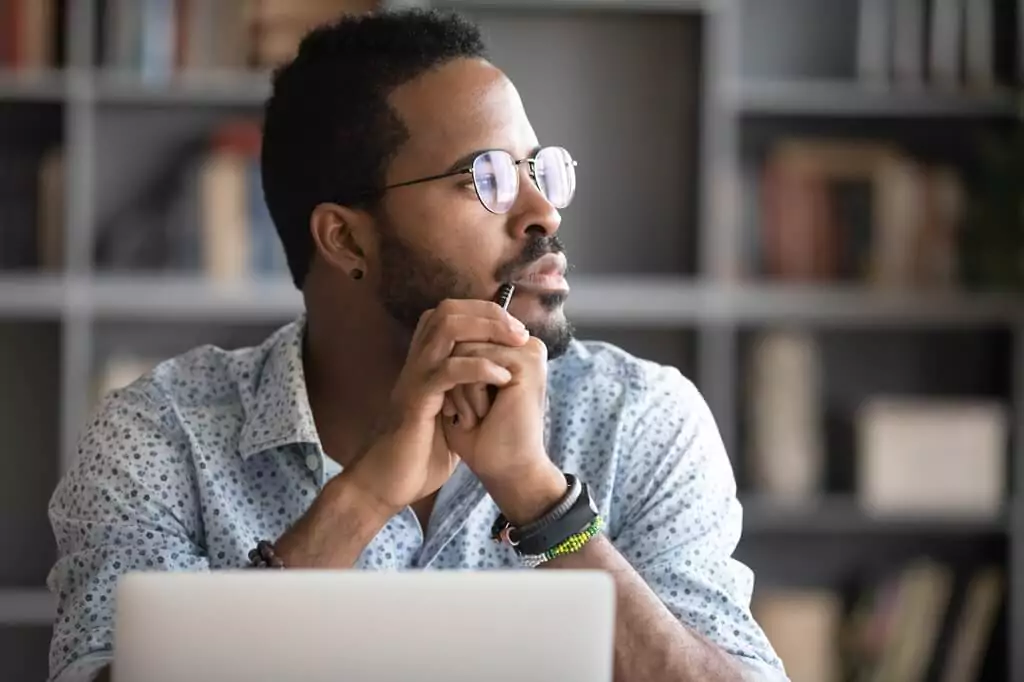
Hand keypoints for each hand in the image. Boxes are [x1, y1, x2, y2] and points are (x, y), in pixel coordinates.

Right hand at [345, 299, 529, 515]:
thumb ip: (465, 392)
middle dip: (489, 313)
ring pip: (446, 328)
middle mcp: (416, 363)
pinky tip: (502, 377)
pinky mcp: (416, 400)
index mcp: (424, 364)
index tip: (515, 329)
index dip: (483, 312)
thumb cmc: (419, 453)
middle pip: (448, 311)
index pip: (450, 314)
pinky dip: (479, 367)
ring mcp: (414, 378)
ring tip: (515, 343)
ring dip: (487, 329)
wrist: (386, 484)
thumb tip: (499, 379)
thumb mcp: (450, 415)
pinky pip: (448, 370)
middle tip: (519, 331)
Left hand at [442, 337, 565, 523]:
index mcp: (513, 348)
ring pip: (465, 350)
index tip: (467, 403)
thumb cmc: (480, 434)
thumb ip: (458, 353)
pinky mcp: (527, 364)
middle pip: (462, 339)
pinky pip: (476, 362)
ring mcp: (529, 351)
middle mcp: (524, 345)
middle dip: (455, 380)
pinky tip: (485, 416)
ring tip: (480, 416)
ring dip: (461, 391)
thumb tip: (443, 324)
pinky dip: (470, 394)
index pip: (464, 334)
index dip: (452, 370)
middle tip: (475, 414)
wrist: (502, 470)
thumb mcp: (463, 385)